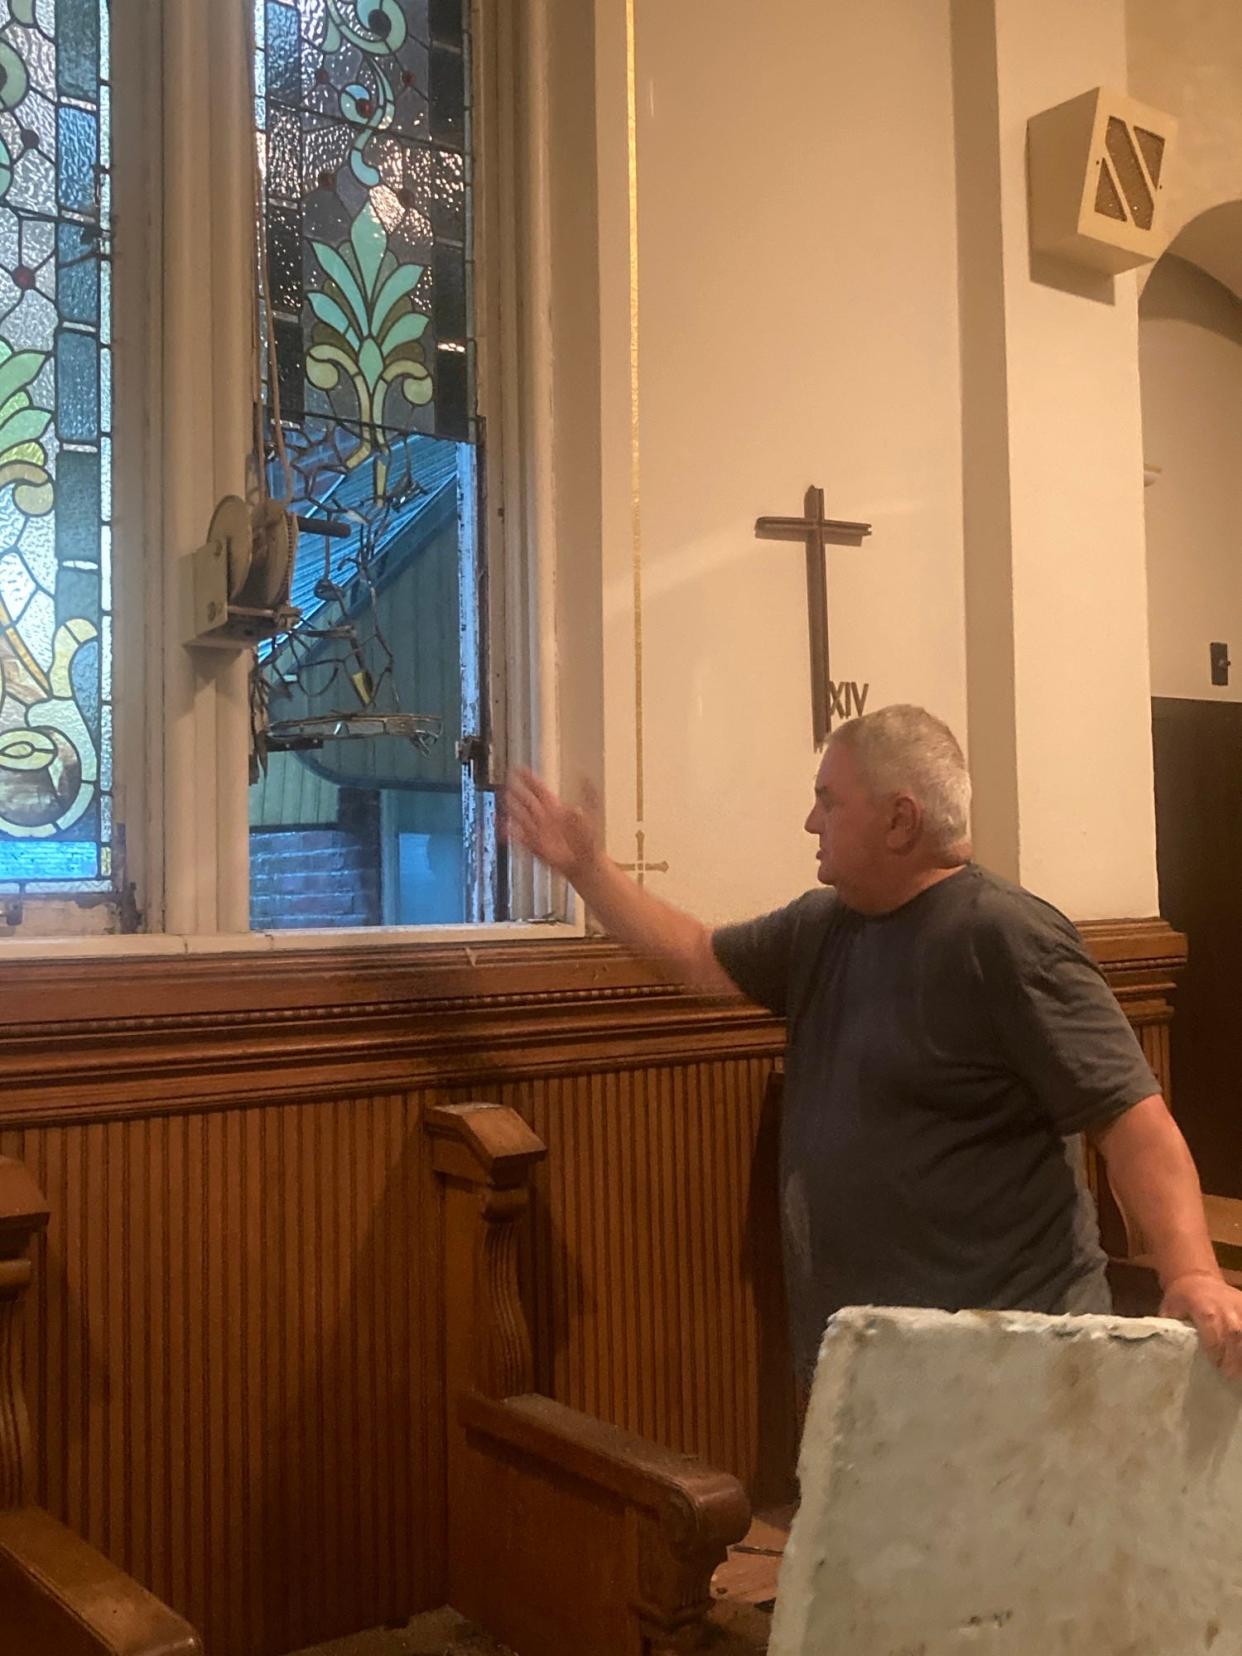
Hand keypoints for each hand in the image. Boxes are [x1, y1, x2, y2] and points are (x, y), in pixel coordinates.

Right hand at [503, 767, 602, 883]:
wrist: (585, 863)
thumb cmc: (589, 841)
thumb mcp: (593, 814)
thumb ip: (589, 796)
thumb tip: (586, 780)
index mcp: (557, 808)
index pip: (539, 789)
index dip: (529, 779)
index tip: (519, 769)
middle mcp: (545, 818)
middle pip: (527, 800)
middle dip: (517, 790)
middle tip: (506, 779)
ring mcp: (538, 831)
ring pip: (520, 816)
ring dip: (511, 807)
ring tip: (501, 797)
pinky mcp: (534, 845)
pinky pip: (518, 836)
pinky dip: (508, 831)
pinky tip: (501, 826)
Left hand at [1160, 1272, 1241, 1377]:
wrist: (1196, 1276)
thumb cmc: (1181, 1297)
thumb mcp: (1169, 1309)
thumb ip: (1168, 1328)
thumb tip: (1165, 1350)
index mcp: (1202, 1306)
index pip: (1212, 1328)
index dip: (1215, 1348)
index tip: (1215, 1366)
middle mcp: (1223, 1306)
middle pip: (1234, 1332)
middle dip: (1233, 1356)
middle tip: (1230, 1375)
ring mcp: (1238, 1305)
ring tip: (1239, 1371)